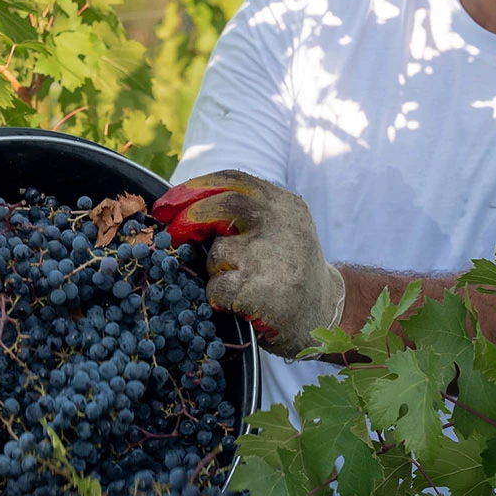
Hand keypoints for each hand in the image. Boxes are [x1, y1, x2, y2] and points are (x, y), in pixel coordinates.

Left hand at [151, 170, 344, 358]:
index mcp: (284, 204)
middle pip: (221, 205)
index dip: (193, 188)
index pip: (233, 180)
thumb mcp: (281, 228)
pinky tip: (239, 303)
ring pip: (217, 253)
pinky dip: (218, 297)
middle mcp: (281, 223)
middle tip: (173, 234)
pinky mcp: (258, 289)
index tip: (168, 203)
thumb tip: (183, 206)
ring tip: (241, 282)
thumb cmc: (290, 270)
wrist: (327, 314)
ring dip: (216, 270)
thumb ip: (246, 213)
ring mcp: (270, 255)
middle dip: (189, 218)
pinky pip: (217, 286)